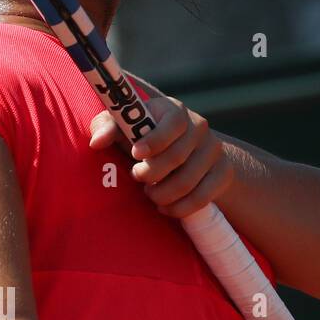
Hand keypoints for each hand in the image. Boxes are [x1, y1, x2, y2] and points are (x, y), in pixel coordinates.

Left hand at [89, 91, 233, 218]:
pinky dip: (180, 208)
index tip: (135, 154)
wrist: (185, 156)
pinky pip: (202, 198)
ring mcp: (214, 150)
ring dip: (163, 194)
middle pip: (178, 156)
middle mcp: (199, 127)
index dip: (155, 140)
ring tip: (150, 194)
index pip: (174, 122)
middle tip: (137, 177)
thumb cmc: (142, 139)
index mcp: (174, 111)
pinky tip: (165, 208)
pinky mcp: (223, 173)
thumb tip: (96, 142)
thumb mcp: (123, 130)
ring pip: (188, 181)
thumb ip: (107, 128)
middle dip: (151, 173)